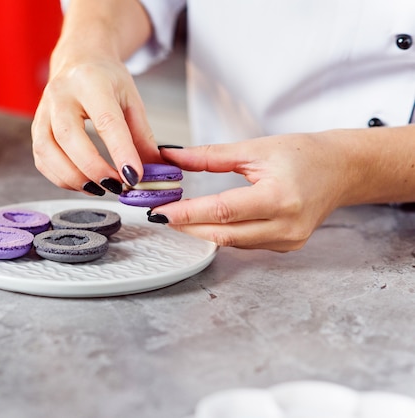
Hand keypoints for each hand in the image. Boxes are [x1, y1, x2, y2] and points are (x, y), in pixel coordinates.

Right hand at [31, 56, 161, 194]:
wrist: (78, 60)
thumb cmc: (106, 80)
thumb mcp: (131, 99)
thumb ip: (142, 137)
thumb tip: (154, 171)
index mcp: (90, 82)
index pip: (105, 121)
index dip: (120, 151)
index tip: (134, 176)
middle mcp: (60, 95)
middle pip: (68, 137)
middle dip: (93, 168)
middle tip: (116, 185)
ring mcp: (43, 111)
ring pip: (48, 152)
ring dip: (74, 178)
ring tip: (100, 188)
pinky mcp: (35, 128)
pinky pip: (42, 160)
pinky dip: (61, 178)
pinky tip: (83, 182)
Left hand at [153, 133, 352, 251]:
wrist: (341, 169)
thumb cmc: (304, 154)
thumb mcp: (255, 148)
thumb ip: (210, 156)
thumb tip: (173, 157)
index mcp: (280, 198)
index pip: (223, 211)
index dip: (188, 213)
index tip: (160, 211)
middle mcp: (286, 226)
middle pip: (223, 234)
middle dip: (187, 226)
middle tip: (160, 214)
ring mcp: (288, 241)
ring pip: (232, 242)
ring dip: (202, 230)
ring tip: (178, 216)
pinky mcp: (287, 246)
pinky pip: (245, 244)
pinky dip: (223, 233)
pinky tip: (207, 222)